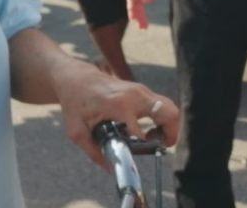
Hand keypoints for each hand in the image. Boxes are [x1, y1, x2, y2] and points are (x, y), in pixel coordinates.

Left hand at [52, 62, 178, 168]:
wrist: (77, 78)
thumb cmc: (75, 101)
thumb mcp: (77, 131)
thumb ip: (93, 152)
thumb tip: (109, 168)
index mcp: (119, 105)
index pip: (143, 130)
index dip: (145, 146)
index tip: (138, 152)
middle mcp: (135, 95)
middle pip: (170, 113)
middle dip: (170, 134)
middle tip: (158, 145)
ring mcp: (141, 90)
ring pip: (169, 109)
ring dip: (167, 127)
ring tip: (152, 138)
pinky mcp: (142, 90)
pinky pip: (162, 105)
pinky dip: (162, 120)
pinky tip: (147, 130)